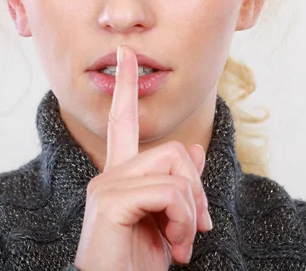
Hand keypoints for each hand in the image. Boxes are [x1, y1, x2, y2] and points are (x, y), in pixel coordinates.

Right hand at [73, 46, 212, 270]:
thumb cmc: (136, 262)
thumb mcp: (168, 221)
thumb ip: (178, 185)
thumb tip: (196, 151)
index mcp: (120, 176)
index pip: (122, 121)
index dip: (125, 87)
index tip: (125, 55)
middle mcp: (109, 173)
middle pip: (173, 150)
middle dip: (198, 190)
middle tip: (197, 228)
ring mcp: (107, 185)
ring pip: (174, 170)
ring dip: (191, 212)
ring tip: (181, 242)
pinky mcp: (110, 201)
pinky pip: (166, 192)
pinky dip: (182, 221)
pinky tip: (173, 246)